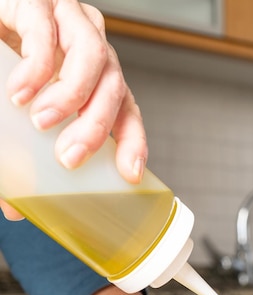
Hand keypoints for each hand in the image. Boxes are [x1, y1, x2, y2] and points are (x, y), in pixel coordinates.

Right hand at [0, 0, 146, 186]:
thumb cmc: (6, 68)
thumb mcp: (22, 117)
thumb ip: (23, 155)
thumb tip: (15, 210)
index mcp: (95, 77)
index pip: (127, 110)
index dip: (133, 142)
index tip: (129, 174)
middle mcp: (90, 47)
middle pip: (114, 88)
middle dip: (94, 128)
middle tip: (68, 157)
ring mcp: (68, 18)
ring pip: (93, 56)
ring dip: (71, 96)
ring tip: (42, 122)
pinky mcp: (37, 0)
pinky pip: (46, 30)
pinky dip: (36, 66)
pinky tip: (20, 92)